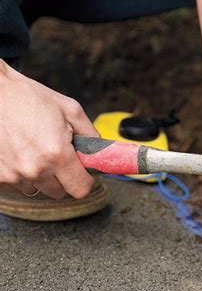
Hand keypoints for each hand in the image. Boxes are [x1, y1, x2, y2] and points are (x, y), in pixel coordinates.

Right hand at [0, 60, 98, 198]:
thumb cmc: (29, 98)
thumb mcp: (70, 109)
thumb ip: (90, 135)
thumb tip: (99, 152)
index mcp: (57, 154)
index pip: (81, 189)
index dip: (84, 180)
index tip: (82, 172)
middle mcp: (35, 169)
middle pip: (59, 192)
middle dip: (62, 177)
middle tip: (57, 155)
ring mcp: (14, 175)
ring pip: (37, 189)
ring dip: (40, 175)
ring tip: (34, 150)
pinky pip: (18, 184)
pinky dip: (21, 173)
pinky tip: (20, 153)